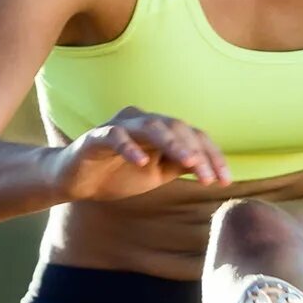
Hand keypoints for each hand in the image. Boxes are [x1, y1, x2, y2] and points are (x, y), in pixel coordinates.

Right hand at [50, 107, 227, 202]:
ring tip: (189, 163)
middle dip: (197, 152)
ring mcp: (119, 125)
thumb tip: (210, 168)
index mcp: (159, 129)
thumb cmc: (118, 174)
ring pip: (151, 126)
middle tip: (209, 177)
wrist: (77, 182)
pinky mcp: (97, 136)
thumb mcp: (157, 173)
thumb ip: (180, 165)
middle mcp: (142, 120)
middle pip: (177, 127)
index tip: (225, 181)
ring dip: (172, 144)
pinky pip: (115, 136)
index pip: (192, 136)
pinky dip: (129, 147)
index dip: (212, 156)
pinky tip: (141, 163)